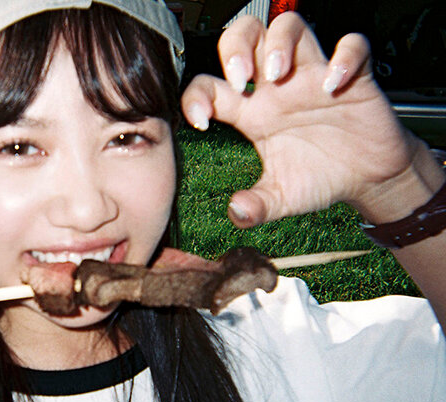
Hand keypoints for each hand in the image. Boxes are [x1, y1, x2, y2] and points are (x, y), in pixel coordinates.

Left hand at [182, 13, 418, 227]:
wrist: (367, 180)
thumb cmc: (319, 178)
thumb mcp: (281, 199)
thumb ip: (256, 206)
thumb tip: (238, 213)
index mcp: (251, 112)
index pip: (209, 85)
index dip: (195, 96)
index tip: (202, 121)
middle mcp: (277, 87)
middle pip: (246, 35)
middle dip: (236, 47)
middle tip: (241, 78)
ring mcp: (313, 77)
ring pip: (291, 27)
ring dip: (279, 44)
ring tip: (278, 74)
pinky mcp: (354, 77)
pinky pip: (352, 47)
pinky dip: (344, 58)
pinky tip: (333, 86)